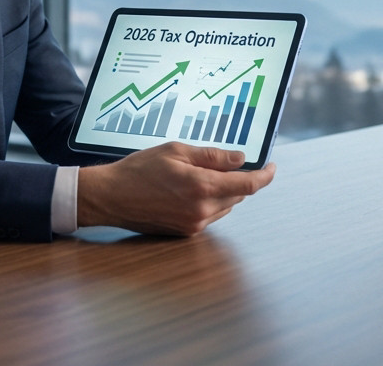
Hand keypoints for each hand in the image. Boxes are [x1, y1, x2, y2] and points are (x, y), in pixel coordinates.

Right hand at [76, 142, 275, 235]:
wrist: (111, 197)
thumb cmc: (139, 169)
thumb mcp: (176, 151)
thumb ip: (212, 156)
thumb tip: (241, 158)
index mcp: (201, 186)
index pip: (248, 185)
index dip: (265, 176)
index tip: (271, 166)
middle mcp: (202, 209)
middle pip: (238, 195)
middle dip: (238, 178)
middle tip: (225, 162)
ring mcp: (195, 224)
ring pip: (225, 205)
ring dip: (224, 190)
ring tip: (198, 174)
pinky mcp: (186, 231)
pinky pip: (211, 215)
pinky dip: (210, 201)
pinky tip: (189, 189)